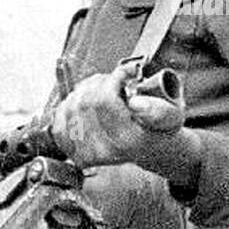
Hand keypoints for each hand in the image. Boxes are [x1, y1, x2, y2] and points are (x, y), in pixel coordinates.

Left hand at [52, 63, 201, 183]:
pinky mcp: (73, 152)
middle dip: (98, 83)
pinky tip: (85, 104)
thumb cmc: (157, 128)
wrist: (147, 146)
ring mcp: (86, 154)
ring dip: (83, 92)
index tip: (125, 74)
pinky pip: (58, 121)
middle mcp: (105, 151)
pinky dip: (70, 106)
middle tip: (113, 81)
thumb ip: (157, 110)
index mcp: (128, 142)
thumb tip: (136, 105)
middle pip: (84, 102)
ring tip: (101, 91)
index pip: (103, 100)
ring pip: (69, 108)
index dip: (113, 79)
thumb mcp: (170, 115)